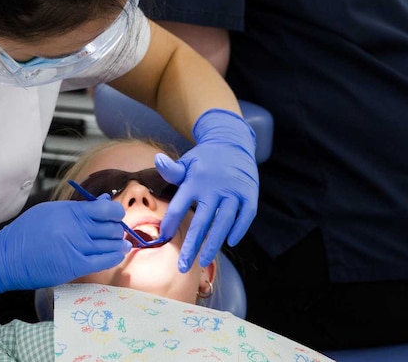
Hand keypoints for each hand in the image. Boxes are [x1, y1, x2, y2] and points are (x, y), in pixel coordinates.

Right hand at [0, 197, 130, 302]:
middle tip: (116, 232)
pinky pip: (103, 260)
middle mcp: (74, 227)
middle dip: (117, 229)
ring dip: (118, 243)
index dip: (116, 212)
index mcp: (68, 211)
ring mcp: (75, 246)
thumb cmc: (26, 233)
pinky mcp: (74, 265)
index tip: (116, 215)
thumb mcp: (50, 211)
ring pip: (109, 244)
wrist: (6, 257)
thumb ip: (77, 208)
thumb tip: (103, 201)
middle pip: (110, 227)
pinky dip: (114, 257)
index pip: (104, 209)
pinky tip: (119, 254)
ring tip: (122, 243)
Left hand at [156, 108, 258, 271]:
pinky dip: (239, 229)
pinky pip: (246, 216)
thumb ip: (172, 170)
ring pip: (224, 222)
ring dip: (214, 243)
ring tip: (203, 262)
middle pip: (202, 221)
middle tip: (182, 266)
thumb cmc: (204, 159)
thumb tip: (158, 160)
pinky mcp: (249, 194)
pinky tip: (230, 243)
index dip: (170, 224)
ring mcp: (234, 191)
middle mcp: (214, 187)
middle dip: (192, 245)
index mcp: (194, 180)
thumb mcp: (186, 162)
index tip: (164, 238)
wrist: (232, 142)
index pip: (179, 206)